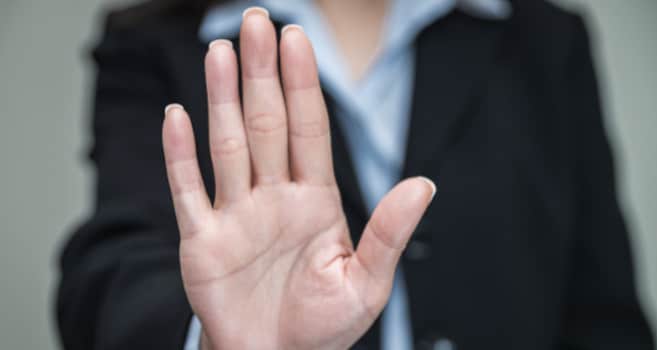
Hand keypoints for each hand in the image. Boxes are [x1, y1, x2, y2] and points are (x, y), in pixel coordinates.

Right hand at [162, 8, 434, 349]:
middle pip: (267, 124)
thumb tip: (425, 183)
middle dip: (263, 74)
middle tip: (257, 22)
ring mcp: (236, 215)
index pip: (309, 130)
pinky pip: (189, 191)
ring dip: (222, 99)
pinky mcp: (203, 242)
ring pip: (228, 145)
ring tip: (221, 51)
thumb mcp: (367, 282)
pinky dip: (180, 156)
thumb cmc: (324, 326)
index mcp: (316, 201)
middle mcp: (274, 197)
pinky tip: (176, 116)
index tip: (297, 41)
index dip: (302, 85)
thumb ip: (389, 233)